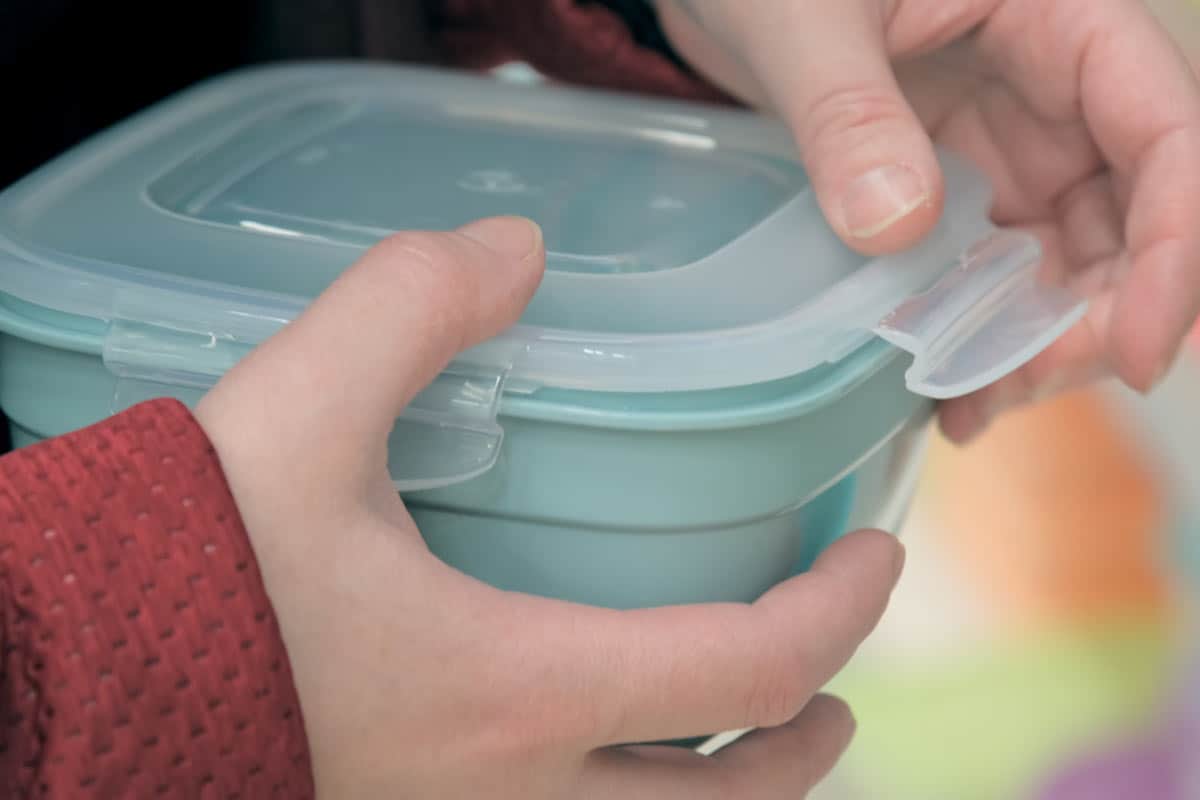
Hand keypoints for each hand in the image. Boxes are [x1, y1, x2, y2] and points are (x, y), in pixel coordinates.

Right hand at [194, 217, 904, 797]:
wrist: (58, 695)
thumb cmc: (178, 575)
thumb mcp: (295, 412)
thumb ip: (409, 305)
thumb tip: (513, 251)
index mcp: (515, 692)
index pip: (749, 672)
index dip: (838, 613)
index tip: (875, 555)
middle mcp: (508, 794)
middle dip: (804, 743)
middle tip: (833, 688)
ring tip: (752, 747)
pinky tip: (602, 762)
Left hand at [656, 0, 1199, 440]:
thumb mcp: (803, 20)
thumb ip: (850, 112)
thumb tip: (897, 225)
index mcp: (1057, 16)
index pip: (1167, 131)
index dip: (1175, 246)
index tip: (1137, 350)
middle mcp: (1051, 89)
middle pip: (1130, 216)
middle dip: (1096, 317)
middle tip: (1015, 386)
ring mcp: (1005, 145)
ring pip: (1067, 259)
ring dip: (1037, 342)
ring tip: (969, 404)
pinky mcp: (955, 189)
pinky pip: (993, 271)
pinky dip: (980, 332)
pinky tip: (946, 390)